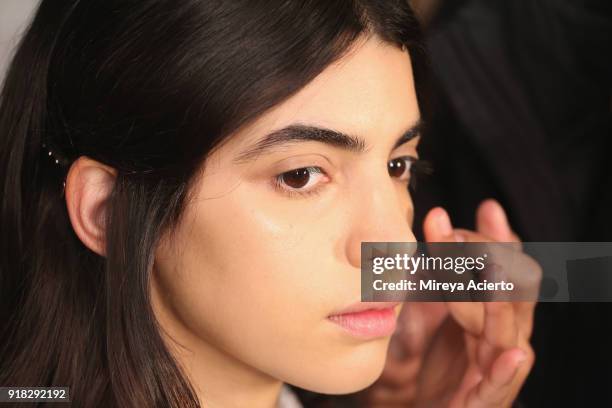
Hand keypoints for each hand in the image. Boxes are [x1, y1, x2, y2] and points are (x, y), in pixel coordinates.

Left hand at [360, 199, 538, 407]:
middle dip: (487, 259)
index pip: (503, 272)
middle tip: (456, 233)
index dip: (495, 240)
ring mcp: (493, 372)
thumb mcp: (420, 316)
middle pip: (509, 294)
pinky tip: (511, 353)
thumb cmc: (417, 367)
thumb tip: (428, 234)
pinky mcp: (482, 403)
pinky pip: (499, 389)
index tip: (481, 209)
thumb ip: (431, 282)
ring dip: (501, 304)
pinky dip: (505, 372)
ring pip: (507, 335)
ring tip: (495, 270)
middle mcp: (497, 339)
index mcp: (487, 317)